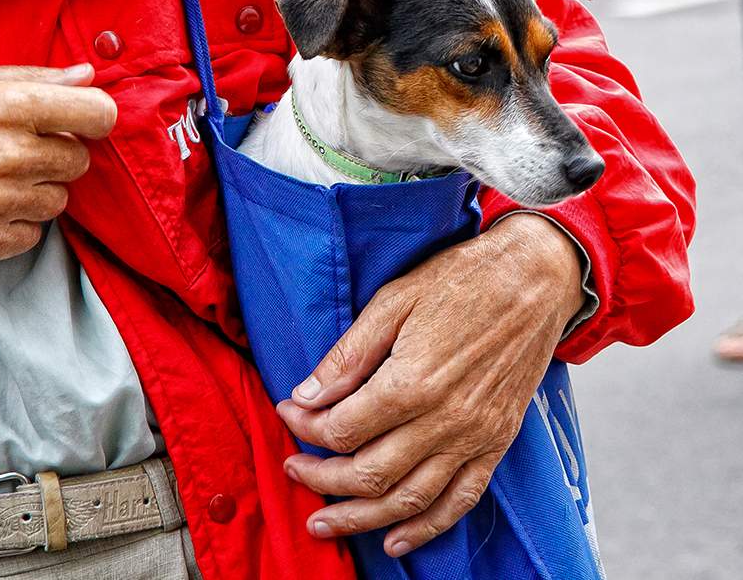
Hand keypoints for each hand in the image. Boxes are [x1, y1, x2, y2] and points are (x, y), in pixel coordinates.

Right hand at [0, 63, 115, 261]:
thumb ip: (31, 77)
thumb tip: (86, 75)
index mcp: (8, 105)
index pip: (98, 114)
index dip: (93, 118)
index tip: (78, 122)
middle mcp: (7, 153)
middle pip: (79, 162)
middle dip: (55, 155)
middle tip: (15, 150)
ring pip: (58, 201)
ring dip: (35, 191)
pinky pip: (33, 235)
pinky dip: (15, 224)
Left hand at [277, 213, 583, 557]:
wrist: (534, 281)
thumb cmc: (460, 281)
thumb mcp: (393, 300)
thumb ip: (349, 354)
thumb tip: (305, 393)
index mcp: (412, 381)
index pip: (343, 428)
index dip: (306, 427)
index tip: (288, 411)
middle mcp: (445, 420)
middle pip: (369, 474)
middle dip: (321, 479)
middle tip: (293, 467)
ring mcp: (474, 438)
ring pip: (409, 500)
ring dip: (361, 518)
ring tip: (324, 521)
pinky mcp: (496, 444)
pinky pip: (459, 502)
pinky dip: (425, 528)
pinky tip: (395, 540)